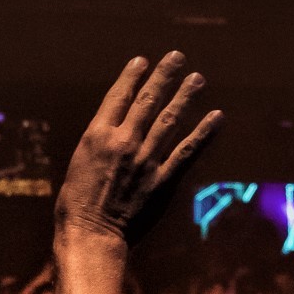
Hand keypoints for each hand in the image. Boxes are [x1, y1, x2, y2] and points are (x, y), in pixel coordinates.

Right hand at [56, 53, 222, 247]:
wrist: (90, 236)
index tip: (143, 61)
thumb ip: (99, 146)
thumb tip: (113, 130)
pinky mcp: (162, 181)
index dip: (132, 76)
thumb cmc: (76, 206)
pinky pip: (187, 152)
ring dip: (185, 96)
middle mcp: (122, 142)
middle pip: (147, 101)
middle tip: (177, 57)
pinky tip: (216, 116)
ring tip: (197, 79)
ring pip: (170, 120)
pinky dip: (204, 133)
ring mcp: (145, 160)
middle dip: (163, 76)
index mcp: (96, 136)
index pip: (118, 97)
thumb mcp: (78, 165)